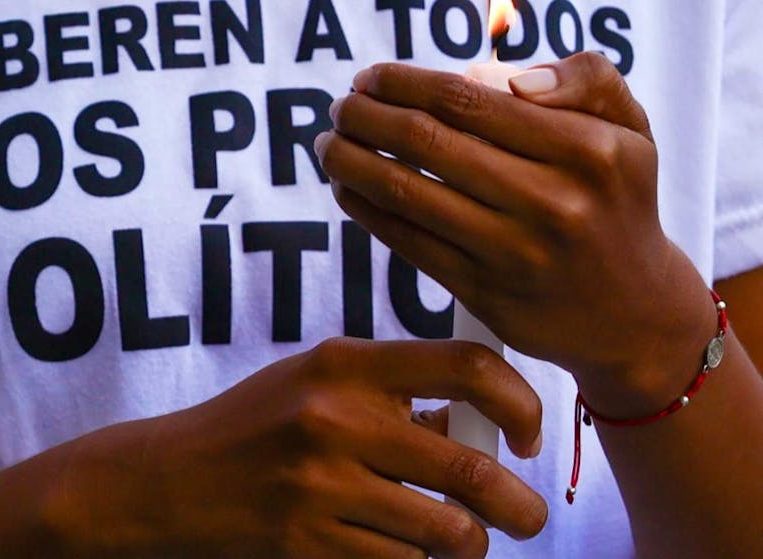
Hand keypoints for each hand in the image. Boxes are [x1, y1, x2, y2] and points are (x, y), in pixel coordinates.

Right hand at [48, 338, 545, 558]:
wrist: (167, 481)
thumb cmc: (253, 426)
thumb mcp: (316, 384)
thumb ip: (391, 394)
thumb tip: (478, 426)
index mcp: (344, 364)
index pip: (464, 364)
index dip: (519, 399)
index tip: (527, 434)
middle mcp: (335, 420)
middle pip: (470, 469)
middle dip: (518, 507)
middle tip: (526, 517)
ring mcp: (320, 488)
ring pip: (443, 534)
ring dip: (466, 546)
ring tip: (458, 540)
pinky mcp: (307, 545)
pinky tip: (397, 550)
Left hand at [316, 52, 716, 413]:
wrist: (634, 312)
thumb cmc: (618, 204)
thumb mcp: (631, 132)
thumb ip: (586, 81)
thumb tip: (506, 77)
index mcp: (588, 152)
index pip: (469, 100)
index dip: (404, 83)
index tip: (371, 77)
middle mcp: (552, 203)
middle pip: (428, 143)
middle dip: (366, 117)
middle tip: (340, 107)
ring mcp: (514, 255)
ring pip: (407, 194)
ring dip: (352, 162)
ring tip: (329, 144)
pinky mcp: (484, 294)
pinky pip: (408, 243)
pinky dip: (366, 210)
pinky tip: (345, 189)